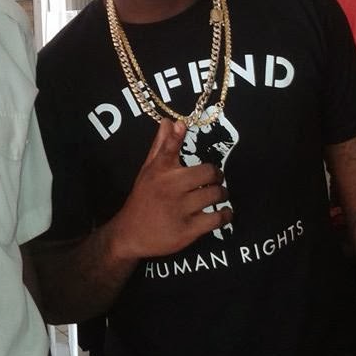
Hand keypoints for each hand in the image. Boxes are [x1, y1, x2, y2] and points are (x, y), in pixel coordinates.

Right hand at [109, 118, 231, 261]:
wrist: (130, 233)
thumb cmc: (142, 198)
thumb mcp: (148, 171)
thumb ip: (161, 146)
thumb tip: (169, 121)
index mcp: (159, 171)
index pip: (167, 149)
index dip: (175, 136)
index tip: (181, 125)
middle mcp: (169, 188)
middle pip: (207, 173)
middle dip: (217, 175)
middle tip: (216, 179)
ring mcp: (179, 209)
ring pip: (214, 195)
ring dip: (222, 194)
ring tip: (219, 195)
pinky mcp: (188, 230)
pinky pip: (216, 219)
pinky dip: (225, 214)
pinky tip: (224, 212)